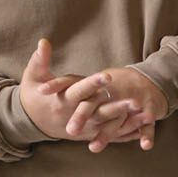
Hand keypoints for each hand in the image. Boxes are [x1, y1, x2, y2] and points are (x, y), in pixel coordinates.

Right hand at [19, 39, 167, 150]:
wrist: (30, 122)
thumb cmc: (32, 96)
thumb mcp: (32, 77)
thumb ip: (40, 60)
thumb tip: (43, 42)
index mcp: (62, 100)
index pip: (80, 91)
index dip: (93, 83)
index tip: (107, 75)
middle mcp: (73, 116)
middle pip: (98, 112)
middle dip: (117, 107)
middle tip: (135, 101)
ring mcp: (83, 128)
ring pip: (108, 126)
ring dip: (127, 121)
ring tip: (147, 114)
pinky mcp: (88, 134)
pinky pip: (110, 135)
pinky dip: (126, 132)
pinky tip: (144, 126)